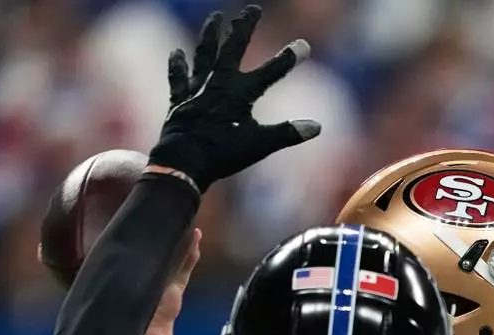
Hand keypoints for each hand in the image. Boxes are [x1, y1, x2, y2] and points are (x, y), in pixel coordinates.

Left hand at [148, 5, 319, 191]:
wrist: (184, 160)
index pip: (272, 71)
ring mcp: (198, 88)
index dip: (289, 58)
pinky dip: (178, 66)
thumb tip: (317, 127)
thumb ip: (288, 133)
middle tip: (252, 9)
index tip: (304, 45)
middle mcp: (219, 83)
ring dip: (210, 34)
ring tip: (216, 17)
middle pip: (233, 48)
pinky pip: (179, 77)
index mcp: (241, 92)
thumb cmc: (224, 153)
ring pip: (204, 53)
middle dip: (244, 27)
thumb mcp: (261, 145)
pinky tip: (177, 53)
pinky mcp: (180, 99)